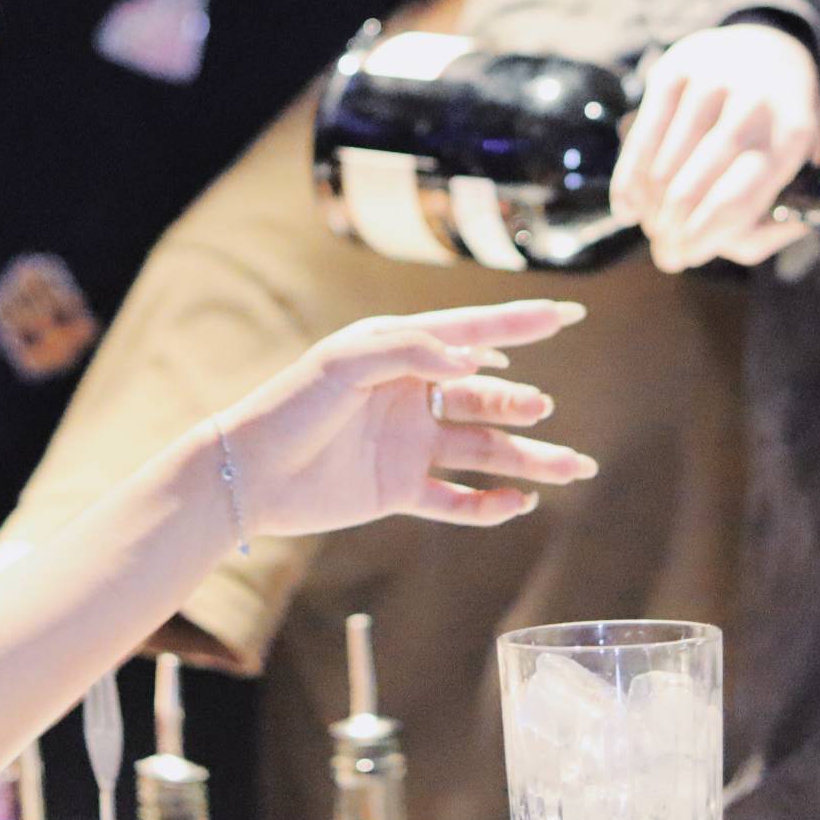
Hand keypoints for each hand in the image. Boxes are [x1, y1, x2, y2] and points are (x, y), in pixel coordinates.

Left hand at [217, 300, 597, 536]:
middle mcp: (412, 397)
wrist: (249, 473)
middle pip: (486, 396)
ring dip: (527, 458)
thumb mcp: (345, 363)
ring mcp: (408, 445)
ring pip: (484, 449)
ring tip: (571, 466)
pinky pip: (456, 499)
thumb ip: (411, 351)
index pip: (472, 334)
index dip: (519, 324)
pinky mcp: (398, 490)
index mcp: (400, 354)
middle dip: (521, 402)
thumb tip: (475, 359)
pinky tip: (519, 504)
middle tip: (539, 408)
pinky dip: (488, 505)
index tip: (566, 314)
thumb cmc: (291, 404)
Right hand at [610, 24, 819, 270]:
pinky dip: (629, 178)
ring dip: (651, 208)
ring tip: (650, 228)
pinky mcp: (674, 70)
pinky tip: (626, 206)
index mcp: (791, 137)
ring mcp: (711, 84)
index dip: (702, 238)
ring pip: (664, 165)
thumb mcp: (790, 172)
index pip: (736, 202)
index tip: (685, 258)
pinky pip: (643, 136)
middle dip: (671, 230)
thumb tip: (714, 248)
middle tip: (664, 252)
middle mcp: (753, 106)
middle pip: (694, 188)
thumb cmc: (775, 128)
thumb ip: (767, 221)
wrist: (767, 47)